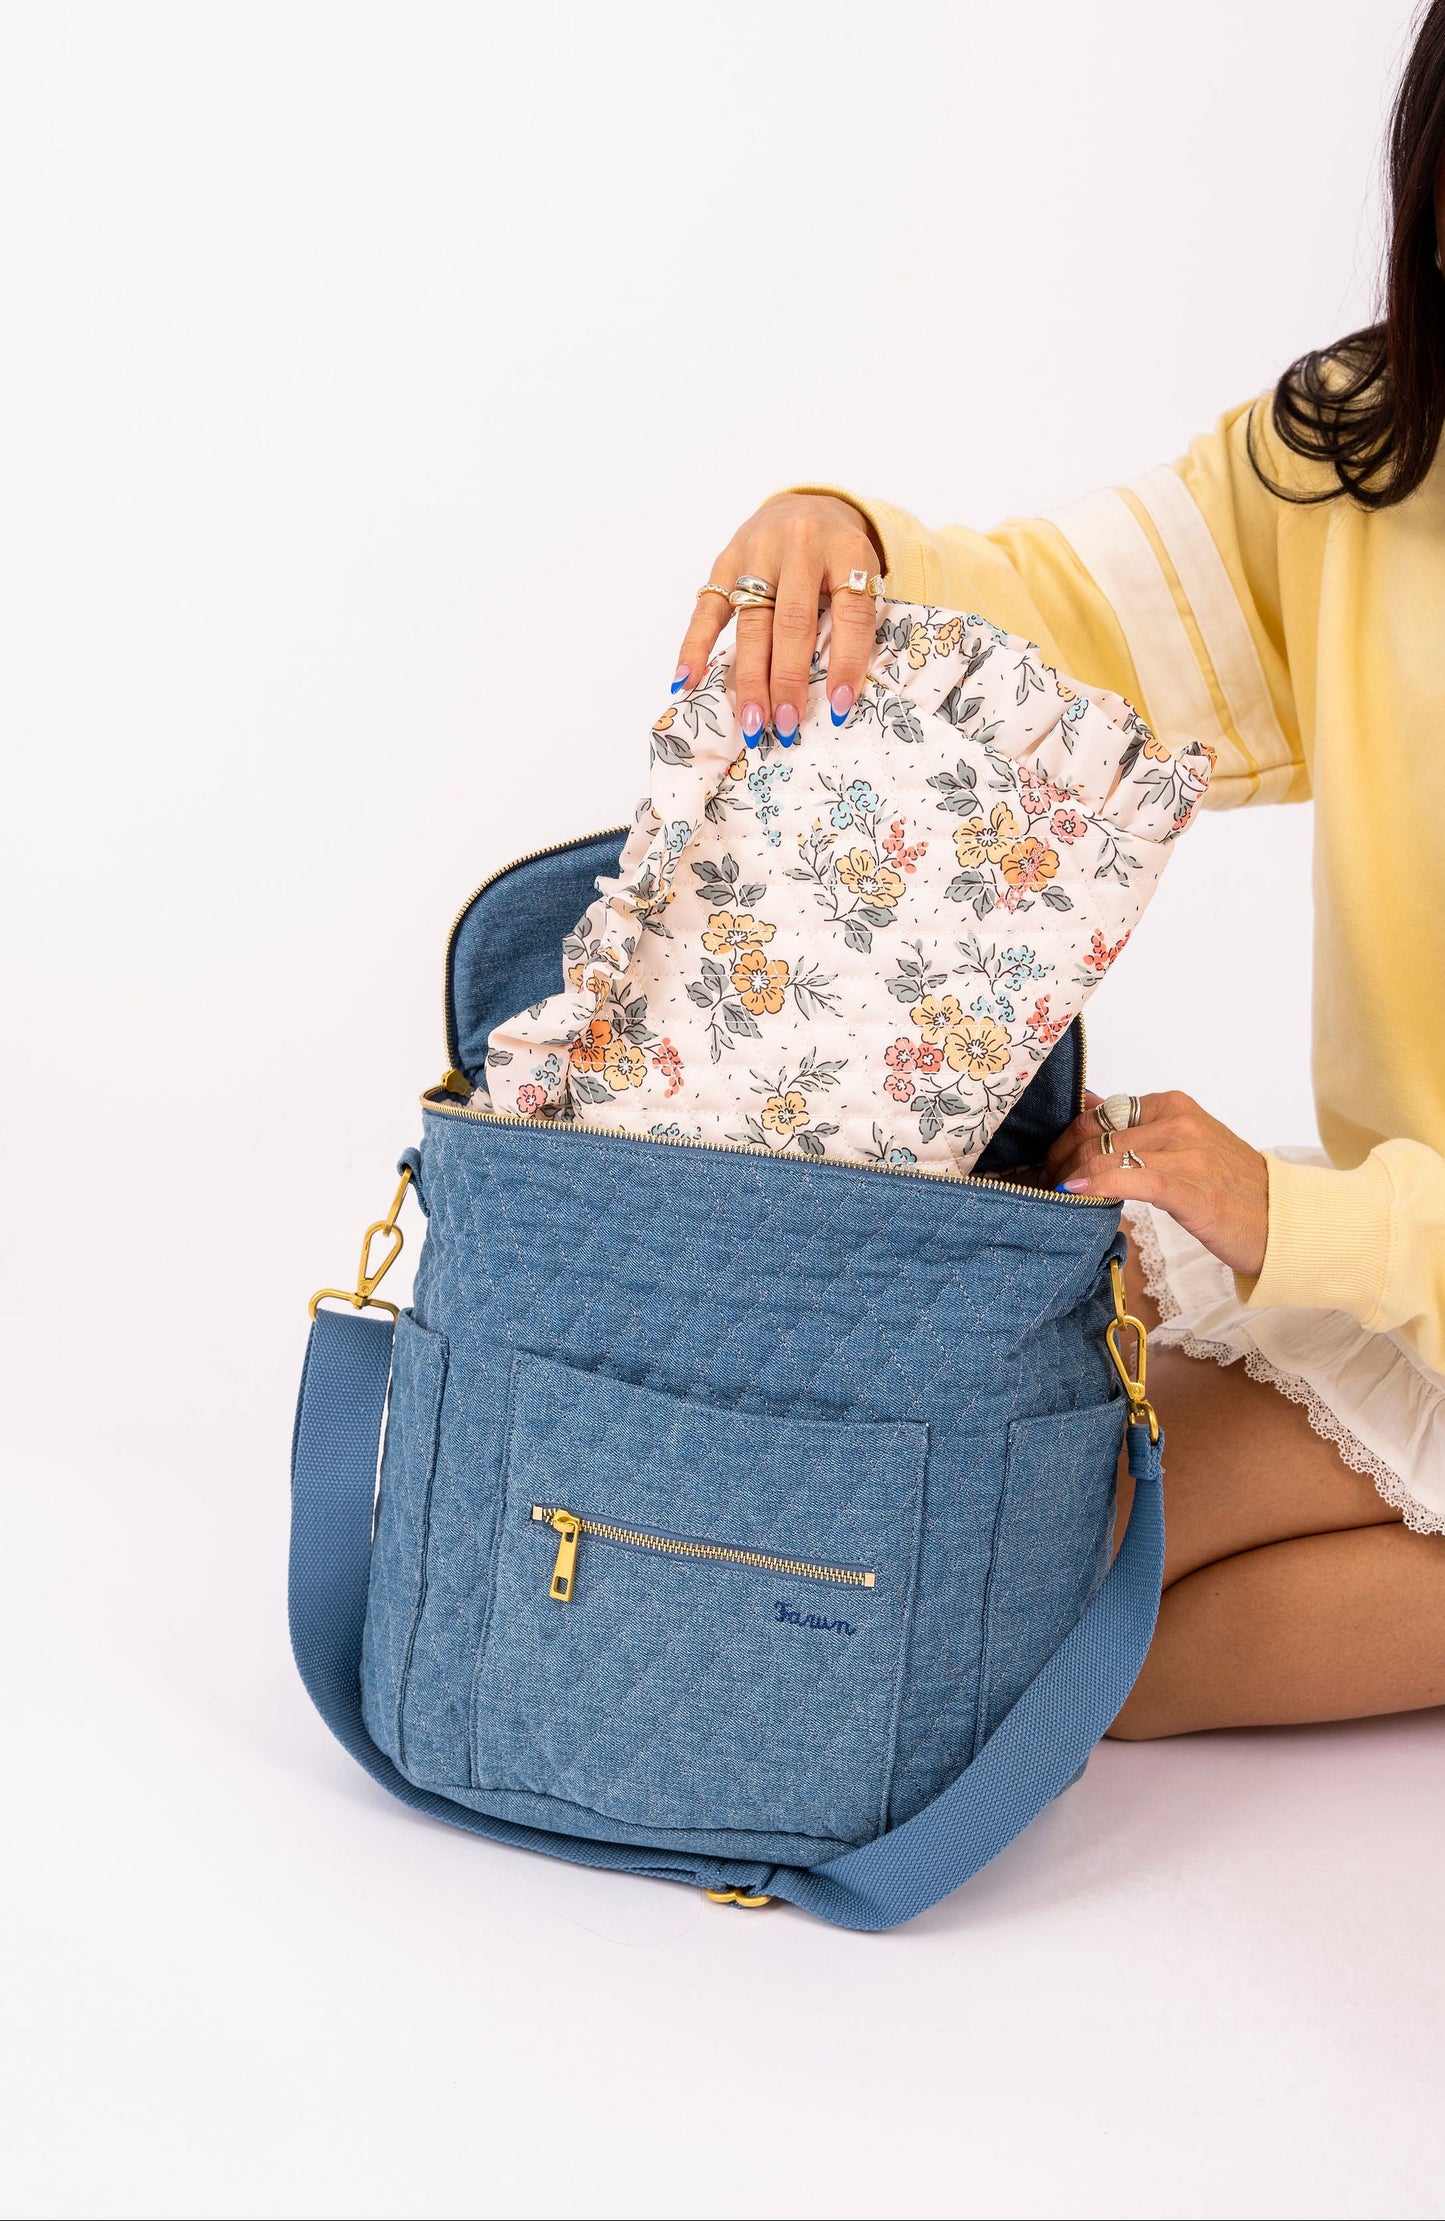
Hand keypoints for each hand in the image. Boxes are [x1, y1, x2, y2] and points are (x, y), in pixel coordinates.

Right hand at [672, 493, 881, 746]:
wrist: (805, 504)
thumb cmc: (837, 554)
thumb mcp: (861, 575)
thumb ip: (853, 620)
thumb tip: (836, 694)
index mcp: (846, 550)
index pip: (850, 614)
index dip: (846, 663)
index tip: (839, 707)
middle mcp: (800, 546)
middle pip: (792, 623)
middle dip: (788, 680)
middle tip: (785, 726)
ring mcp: (757, 551)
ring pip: (752, 623)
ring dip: (750, 677)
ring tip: (752, 720)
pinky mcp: (725, 560)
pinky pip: (707, 609)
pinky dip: (694, 647)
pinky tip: (687, 681)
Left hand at [1044, 1090, 1269, 1278]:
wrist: (1282, 1222)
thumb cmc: (1229, 1187)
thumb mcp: (1183, 1143)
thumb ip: (1138, 1126)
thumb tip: (1087, 1106)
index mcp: (1173, 1105)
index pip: (1097, 1114)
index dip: (1064, 1140)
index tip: (1051, 1165)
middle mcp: (1178, 1120)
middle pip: (1094, 1134)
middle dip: (1059, 1161)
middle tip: (1046, 1186)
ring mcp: (1186, 1152)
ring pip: (1105, 1154)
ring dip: (1070, 1176)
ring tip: (1056, 1197)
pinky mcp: (1191, 1188)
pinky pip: (1130, 1178)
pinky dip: (1097, 1184)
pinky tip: (1077, 1195)